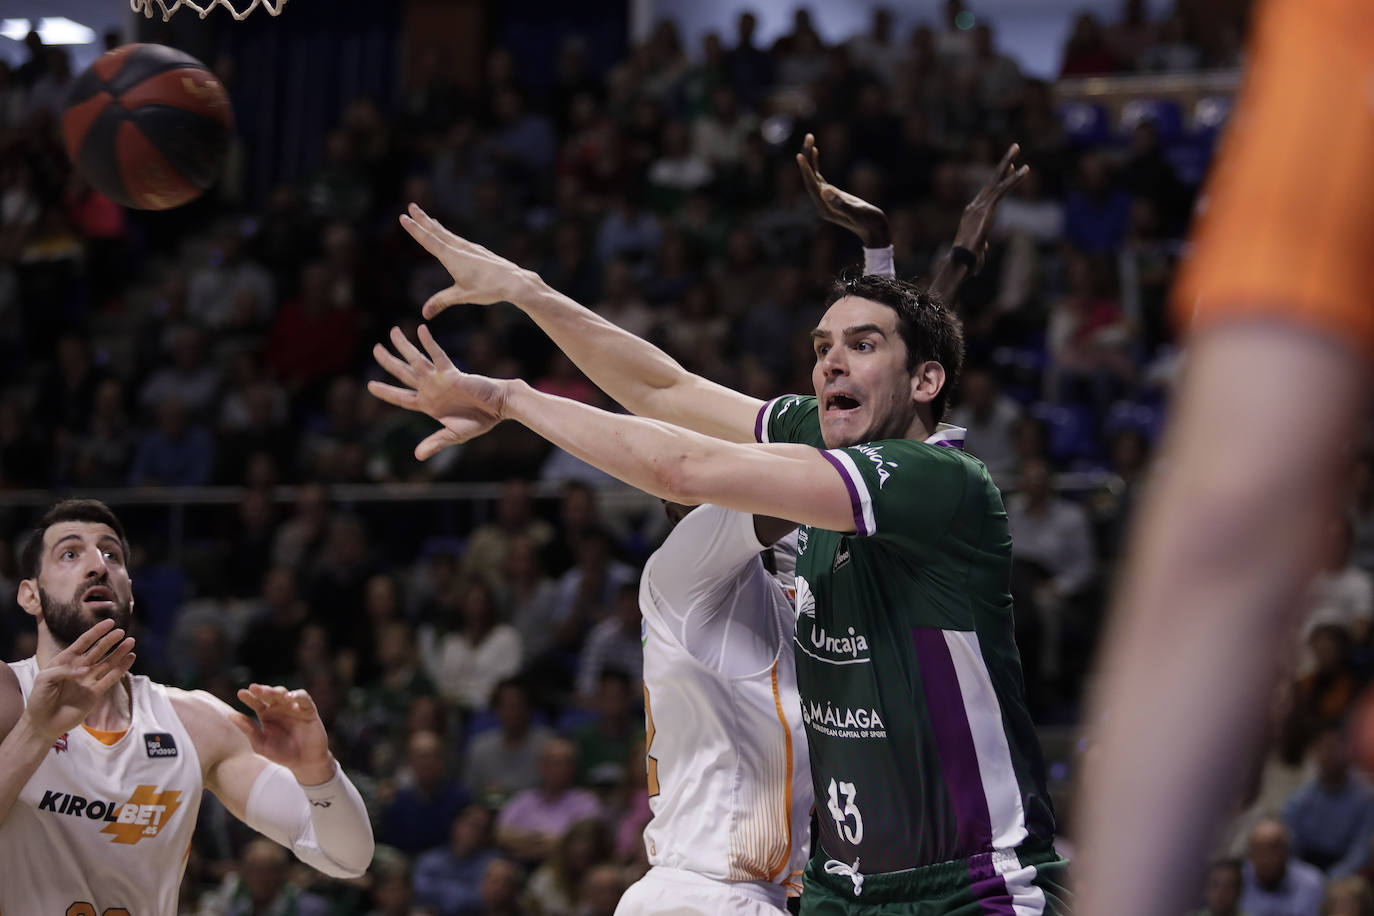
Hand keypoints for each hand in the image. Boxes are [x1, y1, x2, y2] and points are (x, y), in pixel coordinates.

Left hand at [24, 618, 135, 740]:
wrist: (42, 722)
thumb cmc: (39, 698)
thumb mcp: (44, 679)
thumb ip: (64, 670)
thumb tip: (86, 670)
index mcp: (66, 660)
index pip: (83, 642)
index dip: (96, 632)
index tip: (109, 622)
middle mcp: (80, 668)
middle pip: (98, 651)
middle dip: (109, 641)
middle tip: (121, 632)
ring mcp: (89, 680)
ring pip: (107, 663)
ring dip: (119, 653)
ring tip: (130, 642)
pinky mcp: (95, 693)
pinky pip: (110, 679)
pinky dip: (121, 669)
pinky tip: (130, 659)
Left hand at [230, 684, 333, 784]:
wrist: (304, 763)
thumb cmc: (281, 754)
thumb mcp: (261, 745)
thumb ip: (248, 730)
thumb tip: (231, 715)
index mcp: (266, 714)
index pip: (256, 702)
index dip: (249, 697)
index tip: (241, 693)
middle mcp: (279, 708)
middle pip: (270, 695)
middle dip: (262, 690)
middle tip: (254, 688)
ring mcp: (294, 708)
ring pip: (285, 693)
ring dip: (276, 691)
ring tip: (267, 692)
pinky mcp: (308, 710)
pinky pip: (304, 698)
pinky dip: (297, 695)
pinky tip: (289, 697)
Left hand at [369, 325, 507, 459]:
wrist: (499, 407)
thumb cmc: (480, 420)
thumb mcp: (454, 435)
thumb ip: (435, 443)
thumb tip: (417, 456)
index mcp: (428, 405)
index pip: (401, 397)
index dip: (386, 392)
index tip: (370, 386)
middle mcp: (430, 389)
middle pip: (403, 373)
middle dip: (388, 361)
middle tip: (375, 349)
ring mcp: (439, 379)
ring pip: (416, 360)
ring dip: (404, 346)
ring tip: (392, 331)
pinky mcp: (451, 372)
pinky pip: (437, 355)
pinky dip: (429, 343)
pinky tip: (420, 330)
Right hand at [399, 203, 534, 318]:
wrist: (514, 281)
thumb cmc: (488, 289)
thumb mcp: (462, 296)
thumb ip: (442, 302)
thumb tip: (424, 314)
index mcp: (453, 257)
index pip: (429, 241)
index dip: (415, 229)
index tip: (403, 217)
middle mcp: (460, 248)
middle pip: (437, 231)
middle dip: (422, 219)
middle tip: (411, 206)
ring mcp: (470, 248)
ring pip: (448, 234)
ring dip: (436, 225)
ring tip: (428, 218)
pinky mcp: (478, 251)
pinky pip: (458, 239)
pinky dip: (449, 234)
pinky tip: (450, 236)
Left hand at [796, 132, 890, 248]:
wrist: (874, 230)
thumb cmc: (869, 223)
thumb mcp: (857, 213)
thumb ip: (841, 204)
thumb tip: (825, 191)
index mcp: (824, 208)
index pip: (812, 186)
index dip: (806, 171)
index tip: (800, 155)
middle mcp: (821, 202)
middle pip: (809, 178)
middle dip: (807, 158)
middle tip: (808, 136)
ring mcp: (825, 198)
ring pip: (812, 175)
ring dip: (810, 157)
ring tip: (809, 138)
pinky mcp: (831, 194)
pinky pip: (818, 176)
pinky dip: (815, 164)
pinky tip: (814, 151)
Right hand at [952, 143, 1029, 272]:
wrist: (962, 260)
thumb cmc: (967, 260)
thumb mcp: (977, 250)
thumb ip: (981, 246)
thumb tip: (980, 253)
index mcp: (973, 213)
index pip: (989, 191)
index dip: (1000, 178)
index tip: (1011, 166)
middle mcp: (975, 205)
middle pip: (992, 180)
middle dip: (1004, 163)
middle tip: (1015, 147)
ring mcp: (981, 205)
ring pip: (997, 179)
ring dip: (1008, 162)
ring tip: (1017, 146)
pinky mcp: (988, 208)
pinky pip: (1003, 189)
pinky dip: (1014, 178)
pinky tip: (1025, 169)